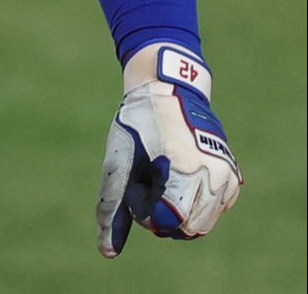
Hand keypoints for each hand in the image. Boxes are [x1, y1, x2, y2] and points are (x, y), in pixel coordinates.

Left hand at [97, 43, 241, 255]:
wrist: (170, 89)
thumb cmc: (138, 124)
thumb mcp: (118, 161)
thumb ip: (112, 208)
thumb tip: (107, 252)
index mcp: (183, 170)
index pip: (165, 222)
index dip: (145, 211)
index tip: (137, 188)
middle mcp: (213, 175)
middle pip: (187, 228)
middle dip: (163, 216)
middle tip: (149, 184)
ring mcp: (227, 175)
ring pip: (203, 223)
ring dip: (181, 212)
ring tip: (164, 180)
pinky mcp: (233, 175)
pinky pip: (215, 209)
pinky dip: (196, 204)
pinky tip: (181, 179)